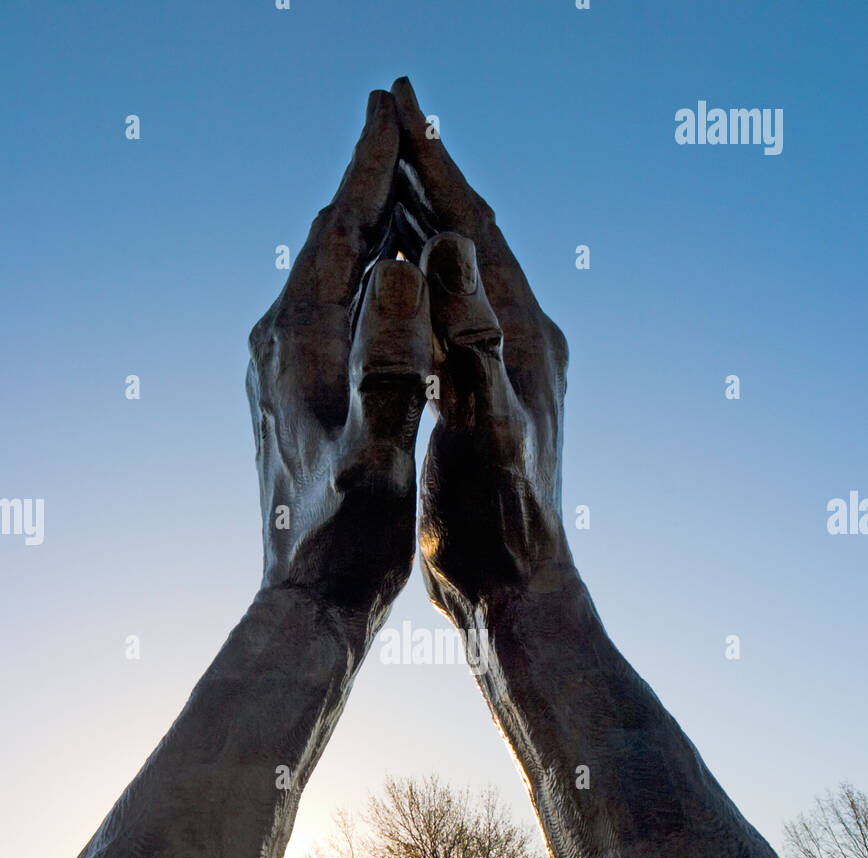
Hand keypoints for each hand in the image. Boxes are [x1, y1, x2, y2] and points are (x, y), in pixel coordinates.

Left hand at [246, 89, 431, 621]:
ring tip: (395, 187)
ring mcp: (279, 372)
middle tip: (396, 123)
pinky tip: (382, 283)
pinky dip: (359, 279)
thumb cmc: (350, 537)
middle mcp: (279, 346)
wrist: (308, 600)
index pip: (339, 231)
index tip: (396, 110)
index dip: (372, 169)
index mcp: (301, 345)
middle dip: (365, 182)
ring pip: (325, 275)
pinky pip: (327, 313)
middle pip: (326, 240)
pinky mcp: (289, 397)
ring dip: (363, 229)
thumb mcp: (381, 453)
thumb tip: (405, 269)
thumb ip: (392, 363)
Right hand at [388, 77, 570, 618]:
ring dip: (423, 222)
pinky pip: (444, 318)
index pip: (476, 228)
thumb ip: (469, 334)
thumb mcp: (484, 421)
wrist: (513, 588)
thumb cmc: (499, 518)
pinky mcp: (478, 401)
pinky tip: (394, 281)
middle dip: (430, 176)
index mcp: (522, 335)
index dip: (437, 163)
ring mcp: (501, 370)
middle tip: (392, 116)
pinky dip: (417, 282)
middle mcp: (518, 342)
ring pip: (456, 276)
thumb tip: (447, 242)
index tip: (401, 103)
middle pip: (470, 237)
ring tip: (388, 179)